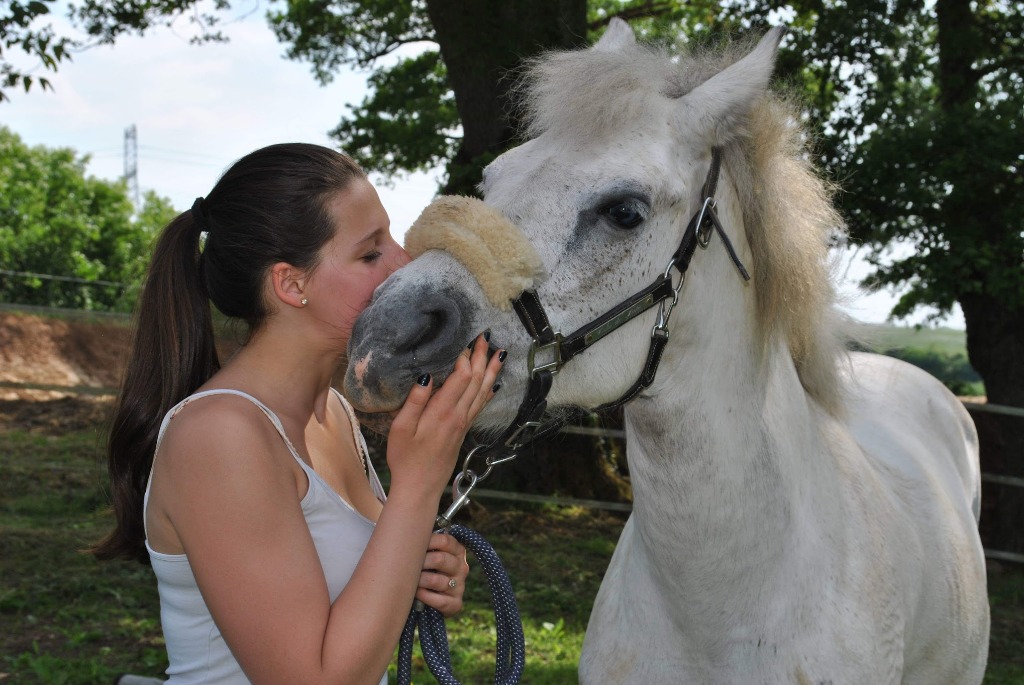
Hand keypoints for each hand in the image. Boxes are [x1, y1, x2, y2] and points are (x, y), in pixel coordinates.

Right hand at [386, 333, 504, 496]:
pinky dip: (488, 391)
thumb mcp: (401, 429)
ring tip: (499, 354)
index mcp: (442, 412)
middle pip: (476, 381)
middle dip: (482, 358)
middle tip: (486, 338)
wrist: (420, 488)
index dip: (466, 358)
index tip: (466, 341)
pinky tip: (493, 384)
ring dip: (491, 371)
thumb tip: (427, 376)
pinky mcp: (463, 431)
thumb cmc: (406, 459)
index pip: (461, 378)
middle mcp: (458, 416)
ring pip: (482, 392)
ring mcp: (463, 424)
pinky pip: (480, 405)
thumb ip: (415, 402)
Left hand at [416, 532, 469, 616]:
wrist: (432, 598)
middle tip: (409, 566)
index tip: (413, 545)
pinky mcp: (455, 603)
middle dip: (421, 562)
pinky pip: (439, 600)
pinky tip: (417, 593)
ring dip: (419, 581)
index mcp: (458, 551)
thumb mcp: (430, 553)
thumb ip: (424, 542)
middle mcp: (462, 567)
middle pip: (440, 559)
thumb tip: (407, 527)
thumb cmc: (426, 570)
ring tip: (410, 581)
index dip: (427, 542)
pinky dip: (424, 596)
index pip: (445, 541)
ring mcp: (460, 586)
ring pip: (436, 580)